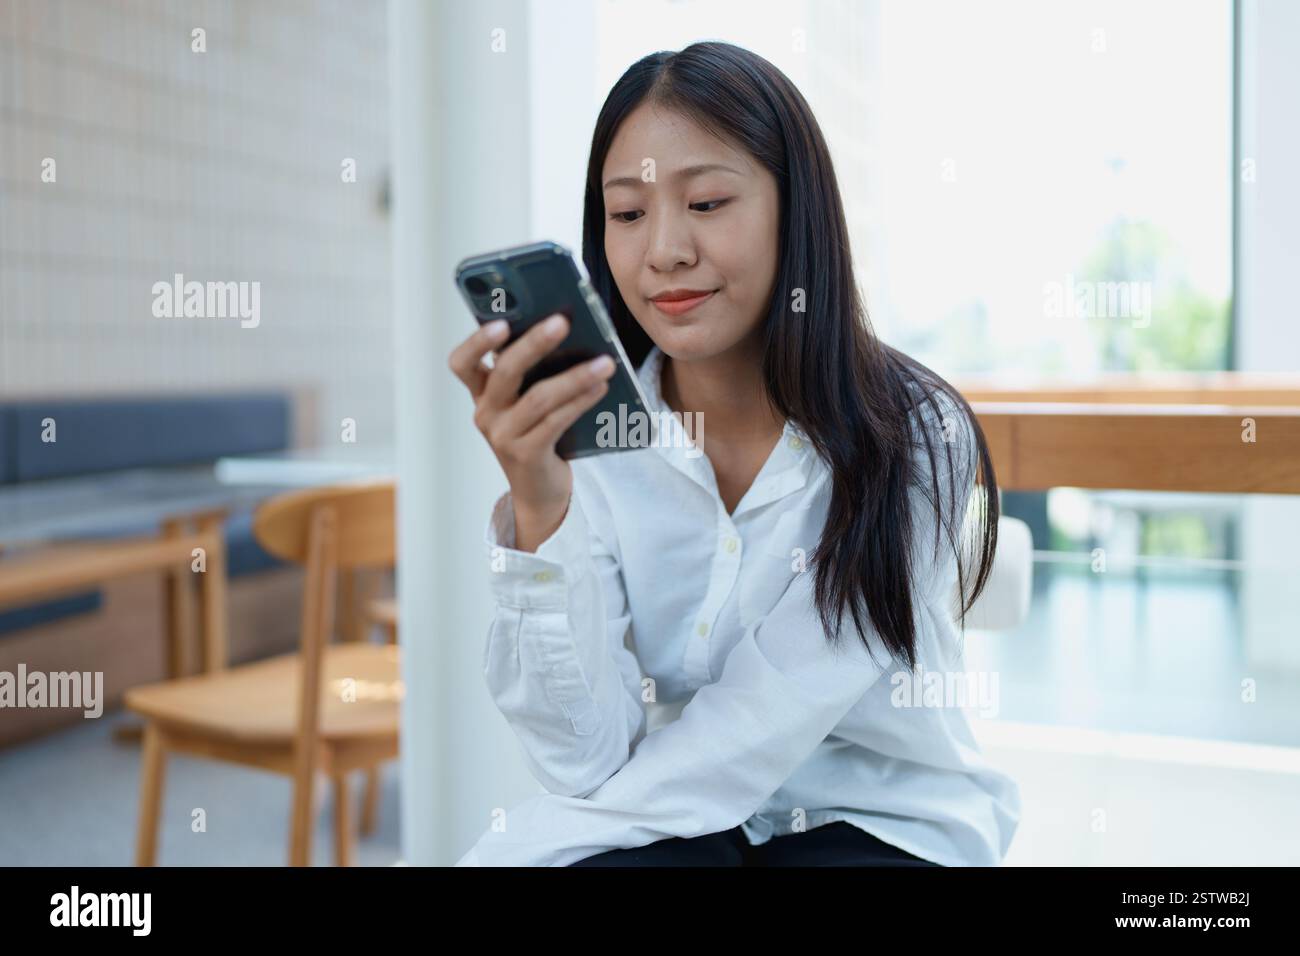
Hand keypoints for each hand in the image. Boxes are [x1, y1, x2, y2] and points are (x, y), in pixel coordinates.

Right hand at [448, 313, 616, 550]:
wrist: (540, 490)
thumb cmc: (537, 433)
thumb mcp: (525, 402)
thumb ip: (533, 373)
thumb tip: (567, 330)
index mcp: (481, 393)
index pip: (462, 363)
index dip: (477, 341)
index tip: (500, 323)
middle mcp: (486, 413)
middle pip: (505, 372)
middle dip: (534, 343)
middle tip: (562, 322)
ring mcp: (503, 436)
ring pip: (538, 398)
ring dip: (575, 376)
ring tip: (604, 363)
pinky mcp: (525, 455)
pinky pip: (555, 422)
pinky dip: (580, 402)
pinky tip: (601, 388)